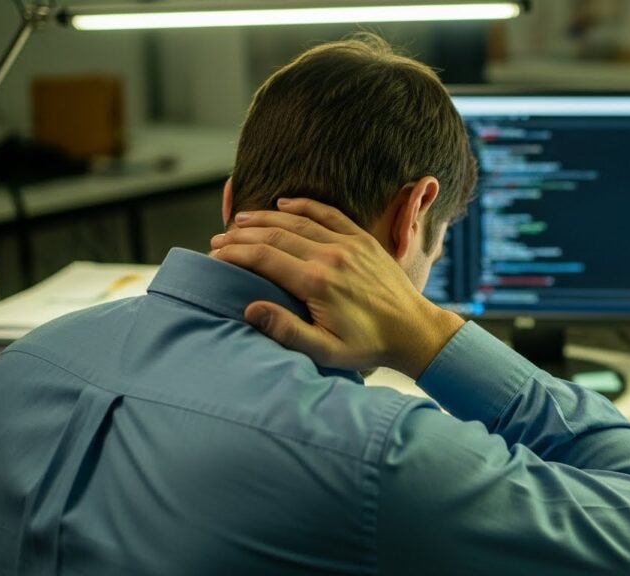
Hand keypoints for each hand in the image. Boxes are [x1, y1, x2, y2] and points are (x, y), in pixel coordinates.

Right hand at [210, 198, 463, 378]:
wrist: (413, 330)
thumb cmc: (369, 345)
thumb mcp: (326, 351)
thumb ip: (287, 331)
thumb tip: (251, 308)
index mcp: (317, 282)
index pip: (263, 258)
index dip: (235, 254)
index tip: (216, 255)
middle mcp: (330, 256)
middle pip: (275, 236)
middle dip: (242, 236)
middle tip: (219, 239)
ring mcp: (348, 244)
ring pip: (298, 222)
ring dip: (265, 218)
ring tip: (240, 220)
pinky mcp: (363, 240)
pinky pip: (329, 214)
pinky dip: (304, 206)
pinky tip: (284, 203)